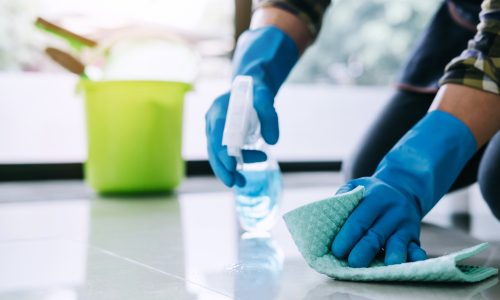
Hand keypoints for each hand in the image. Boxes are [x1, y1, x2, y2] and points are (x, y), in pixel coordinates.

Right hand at [205, 26, 298, 186]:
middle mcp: (213, 121)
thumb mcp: (266, 98)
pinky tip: (241, 177)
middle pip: (213, 148)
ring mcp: (214, 130)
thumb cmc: (257, 92)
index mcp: (220, 110)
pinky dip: (230, 166)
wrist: (250, 87)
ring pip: (215, 154)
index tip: (232, 166)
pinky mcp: (220, 137)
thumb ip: (270, 117)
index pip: (217, 134)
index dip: (222, 152)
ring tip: (240, 183)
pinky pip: (222, 154)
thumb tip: (273, 141)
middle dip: (222, 167)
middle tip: (234, 183)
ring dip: (226, 170)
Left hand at [331, 178, 426, 267]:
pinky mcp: (414, 236)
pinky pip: (416, 247)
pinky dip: (415, 256)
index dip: (348, 235)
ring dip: (393, 254)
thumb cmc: (371, 193)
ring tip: (387, 265)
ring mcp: (405, 224)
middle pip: (376, 234)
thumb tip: (327, 216)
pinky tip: (413, 263)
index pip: (359, 219)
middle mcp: (392, 211)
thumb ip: (343, 196)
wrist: (403, 188)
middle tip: (353, 263)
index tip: (337, 251)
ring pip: (398, 242)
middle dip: (365, 249)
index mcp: (374, 198)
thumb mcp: (357, 186)